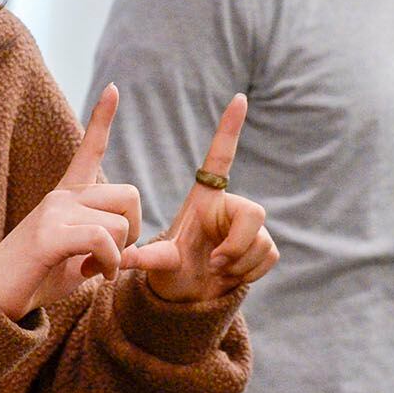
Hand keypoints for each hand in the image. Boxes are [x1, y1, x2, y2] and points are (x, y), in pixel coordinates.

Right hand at [0, 85, 142, 319]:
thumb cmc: (34, 281)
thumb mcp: (78, 265)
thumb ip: (106, 253)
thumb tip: (134, 255)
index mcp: (66, 198)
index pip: (89, 152)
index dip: (101, 120)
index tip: (112, 89)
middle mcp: (61, 197)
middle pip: (128, 194)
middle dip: (133, 231)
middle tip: (112, 256)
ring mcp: (53, 212)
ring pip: (119, 222)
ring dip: (118, 255)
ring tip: (93, 269)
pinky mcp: (49, 235)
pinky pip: (103, 239)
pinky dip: (110, 262)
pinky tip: (96, 274)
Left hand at [120, 93, 279, 304]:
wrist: (191, 294)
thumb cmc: (172, 270)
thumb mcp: (159, 262)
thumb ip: (147, 259)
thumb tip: (123, 259)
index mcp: (205, 199)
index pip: (220, 158)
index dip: (229, 129)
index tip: (239, 98)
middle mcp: (231, 206)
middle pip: (254, 212)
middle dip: (238, 244)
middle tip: (216, 262)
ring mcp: (250, 227)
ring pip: (261, 240)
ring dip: (239, 264)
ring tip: (217, 271)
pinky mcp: (264, 245)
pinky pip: (270, 255)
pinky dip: (251, 272)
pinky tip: (233, 276)